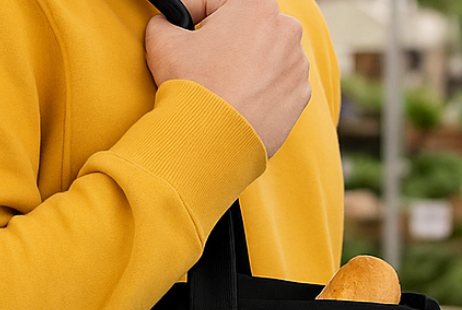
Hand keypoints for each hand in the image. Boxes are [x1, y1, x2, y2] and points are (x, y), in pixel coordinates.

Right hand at [144, 0, 311, 157]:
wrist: (213, 144)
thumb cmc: (192, 89)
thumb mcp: (162, 44)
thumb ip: (164, 24)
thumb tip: (166, 25)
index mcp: (256, 5)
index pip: (217, 3)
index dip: (192, 16)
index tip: (181, 33)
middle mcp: (286, 30)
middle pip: (246, 31)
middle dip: (225, 44)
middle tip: (204, 67)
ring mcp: (297, 66)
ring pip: (264, 60)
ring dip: (245, 69)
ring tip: (222, 90)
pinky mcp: (299, 98)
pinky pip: (276, 89)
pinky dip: (259, 95)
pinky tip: (238, 106)